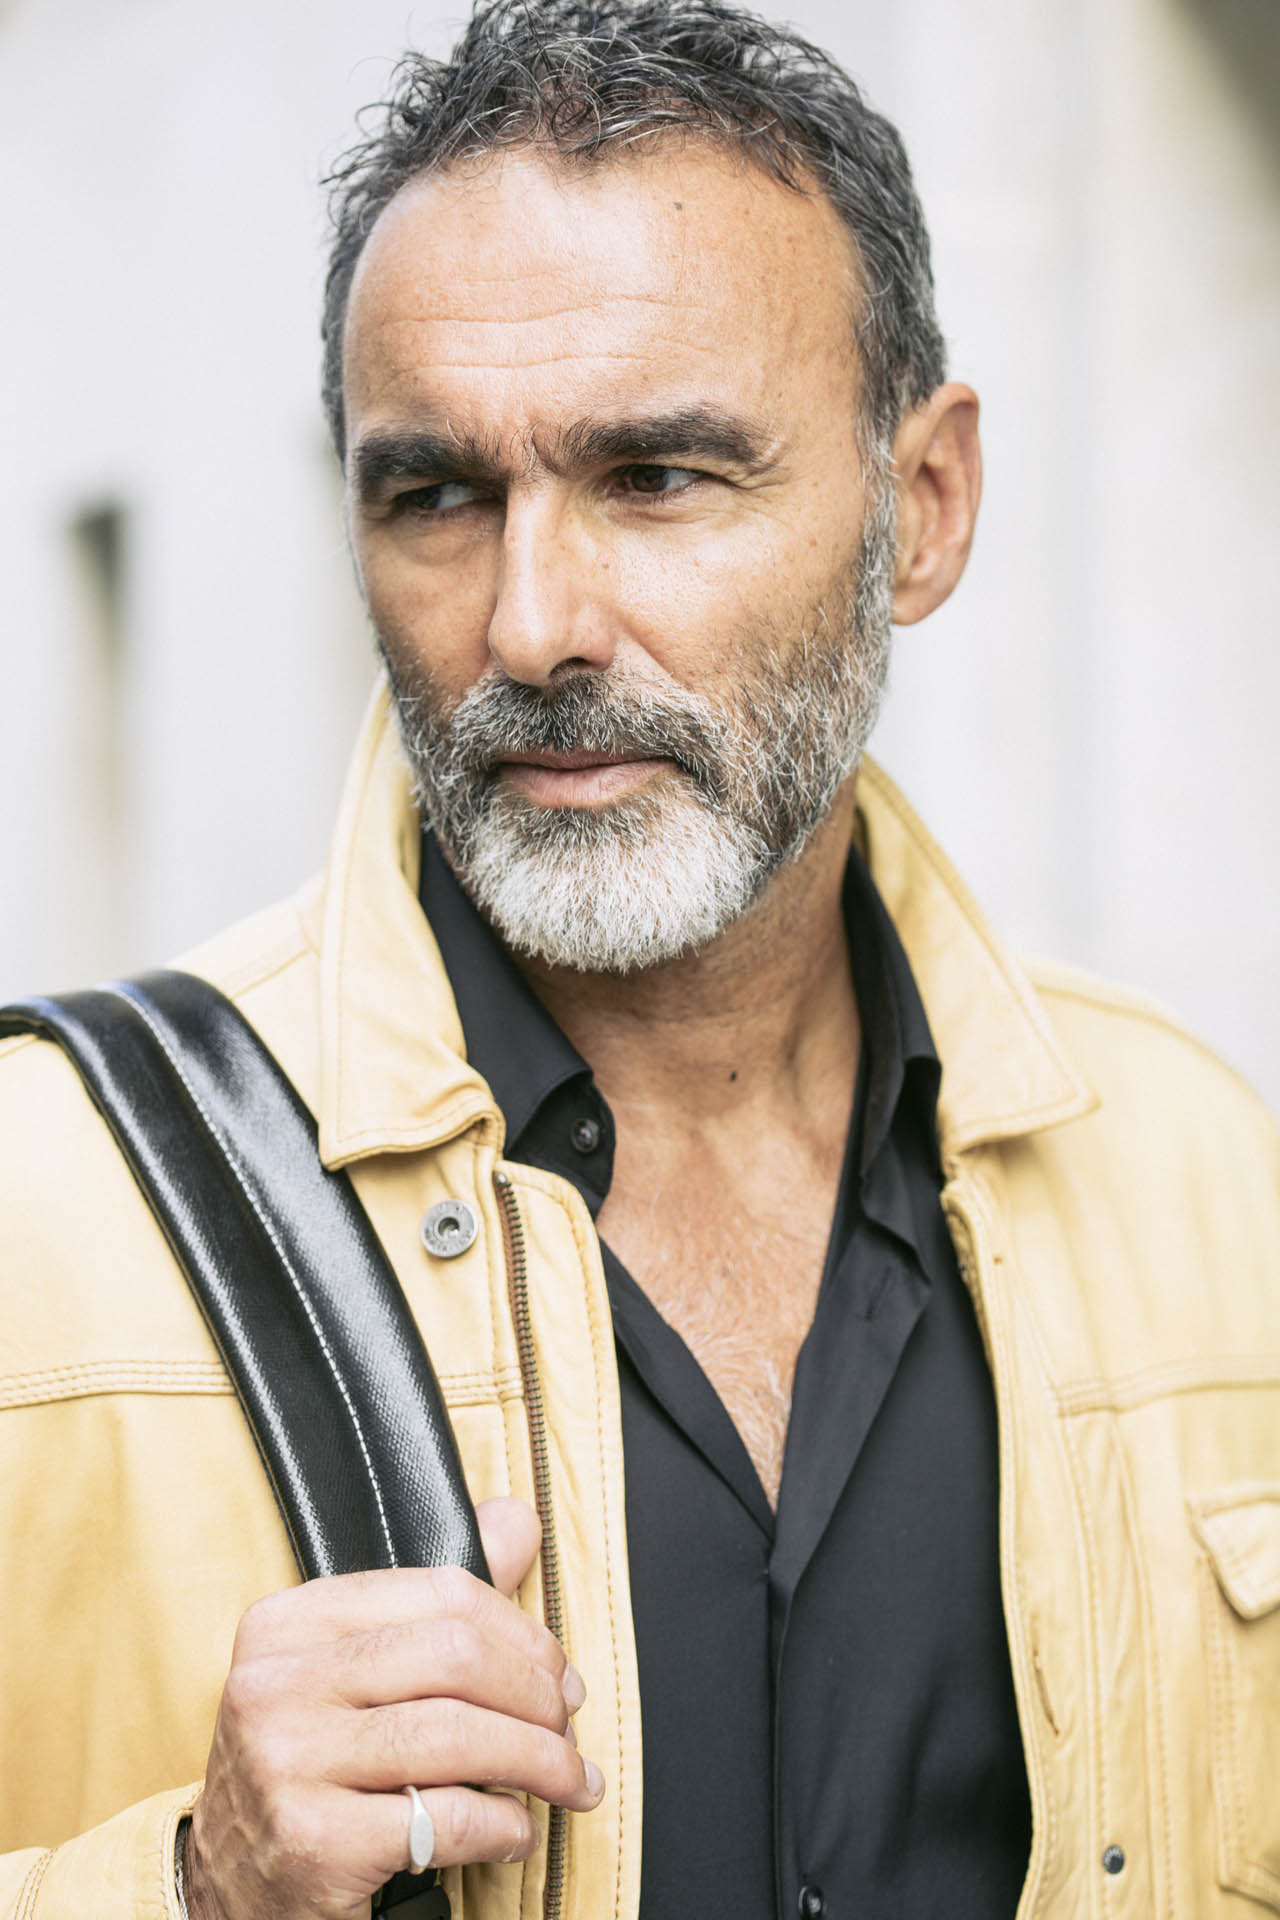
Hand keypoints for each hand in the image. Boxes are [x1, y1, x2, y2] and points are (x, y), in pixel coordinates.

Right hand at [182, 1497, 602, 1919]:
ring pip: (458, 1736)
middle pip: (456, 1658)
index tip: (561, 1676)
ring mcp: (286, 1760)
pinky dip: (504, 1825)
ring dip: (541, 1762)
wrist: (229, 1890)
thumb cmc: (312, 1770)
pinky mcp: (311, 1841)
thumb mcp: (354, 1673)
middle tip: (570, 1731)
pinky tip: (517, 1832)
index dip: (522, 1634)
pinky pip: (445, 1817)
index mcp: (289, 1623)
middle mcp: (277, 1682)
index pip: (440, 1595)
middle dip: (537, 1697)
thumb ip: (434, 1603)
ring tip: (572, 1782)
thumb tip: (517, 1520)